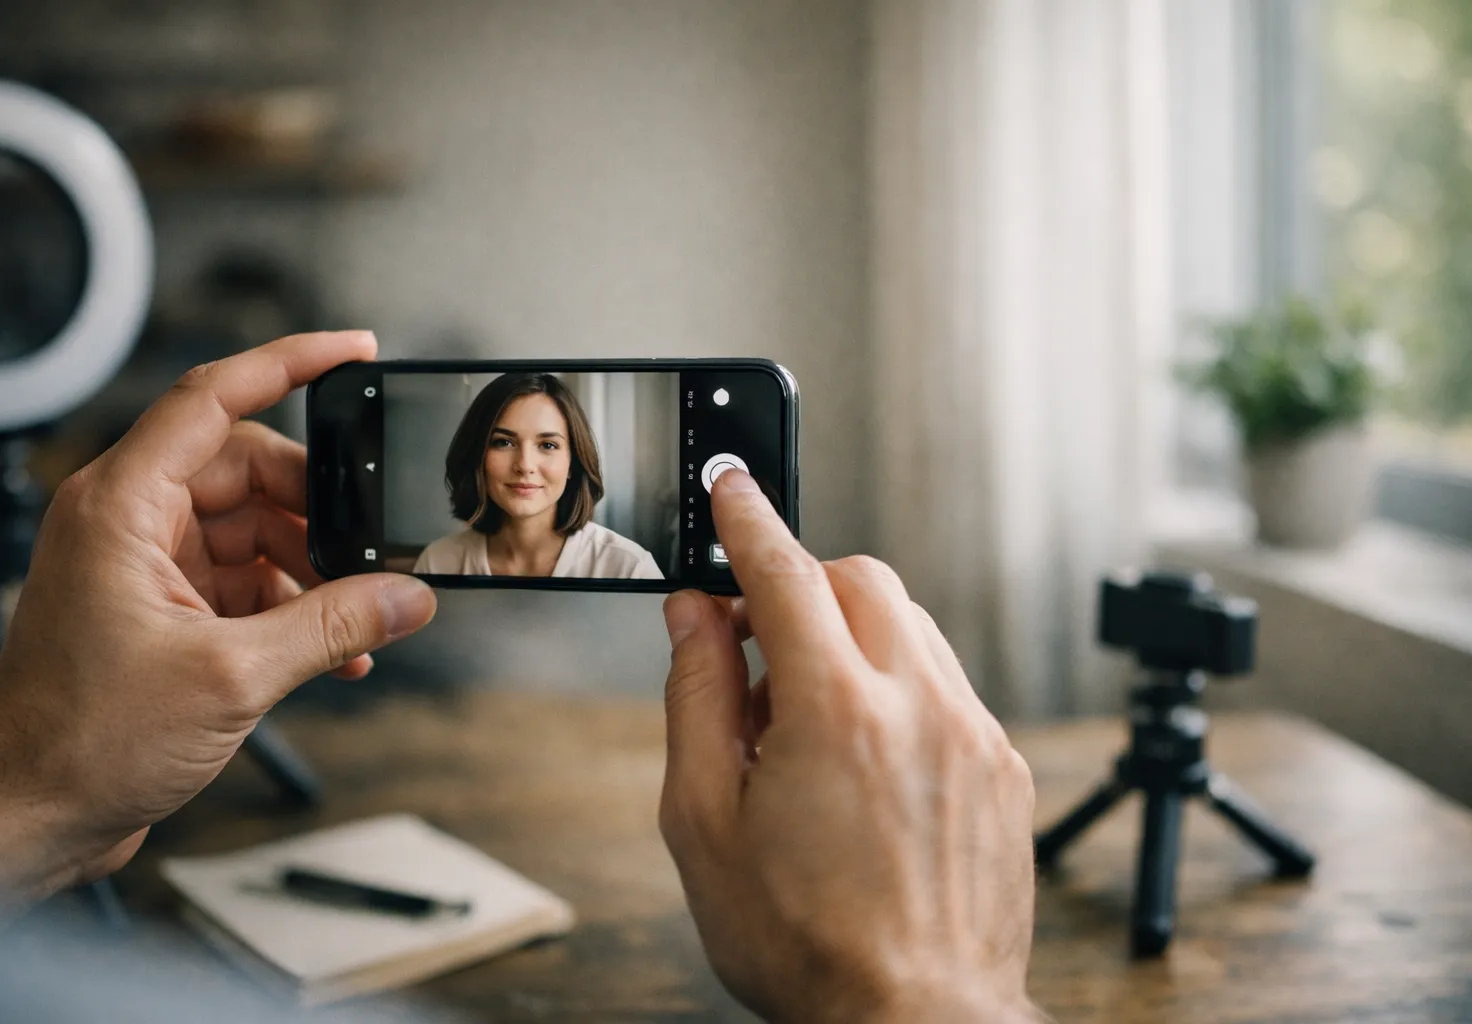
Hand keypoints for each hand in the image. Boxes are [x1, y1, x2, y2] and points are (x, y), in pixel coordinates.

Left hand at [0, 332, 437, 904]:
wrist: (30, 816)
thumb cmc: (82, 742)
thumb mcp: (232, 676)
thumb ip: (332, 625)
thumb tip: (406, 596)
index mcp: (123, 506)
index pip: (214, 398)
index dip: (289, 362)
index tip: (352, 351)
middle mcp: (131, 522)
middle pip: (251, 470)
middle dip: (319, 510)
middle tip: (374, 549)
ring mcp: (147, 565)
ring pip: (256, 529)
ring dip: (312, 570)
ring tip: (359, 618)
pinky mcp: (164, 610)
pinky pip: (247, 581)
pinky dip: (294, 607)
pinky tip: (337, 650)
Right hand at [659, 470, 1039, 1023]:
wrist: (917, 1020)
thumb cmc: (803, 941)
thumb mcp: (704, 822)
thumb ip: (697, 697)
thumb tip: (694, 615)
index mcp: (836, 714)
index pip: (785, 572)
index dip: (748, 519)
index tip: (732, 485)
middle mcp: (920, 705)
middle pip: (860, 580)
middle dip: (803, 586)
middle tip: (758, 651)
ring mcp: (974, 733)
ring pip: (910, 625)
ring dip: (851, 638)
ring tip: (808, 725)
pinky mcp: (1002, 765)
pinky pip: (946, 682)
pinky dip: (898, 686)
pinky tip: (866, 759)